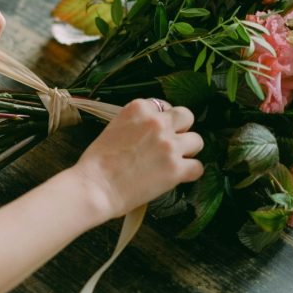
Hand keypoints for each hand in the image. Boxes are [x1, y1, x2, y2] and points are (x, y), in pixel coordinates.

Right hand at [71, 98, 203, 220]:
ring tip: (175, 161)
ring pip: (197, 140)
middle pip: (186, 116)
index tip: (157, 131)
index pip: (163, 105)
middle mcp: (157, 122)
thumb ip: (136, 124)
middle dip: (181, 129)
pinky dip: (190, 173)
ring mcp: (169, 145)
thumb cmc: (97, 162)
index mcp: (139, 109)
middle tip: (171, 143)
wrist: (95, 187)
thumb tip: (149, 132)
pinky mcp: (176, 168)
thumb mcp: (114, 128)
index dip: (162, 120)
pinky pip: (198, 167)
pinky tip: (178, 177)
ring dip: (188, 151)